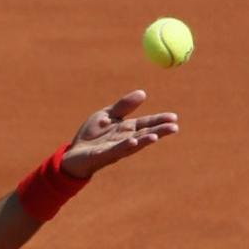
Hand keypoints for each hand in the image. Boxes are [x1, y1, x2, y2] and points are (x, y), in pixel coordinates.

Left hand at [61, 90, 178, 178]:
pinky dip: (125, 145)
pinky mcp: (103, 155)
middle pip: (145, 134)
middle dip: (159, 131)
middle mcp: (124, 140)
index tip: (174, 117)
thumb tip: (143, 93)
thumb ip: (123, 106)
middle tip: (174, 127)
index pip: (146, 123)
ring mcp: (115, 149)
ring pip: (133, 144)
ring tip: (157, 136)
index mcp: (126, 129)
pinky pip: (116, 150)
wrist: (73, 154)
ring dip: (145, 140)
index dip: (159, 120)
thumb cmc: (91, 136)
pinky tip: (133, 141)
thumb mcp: (106, 115)